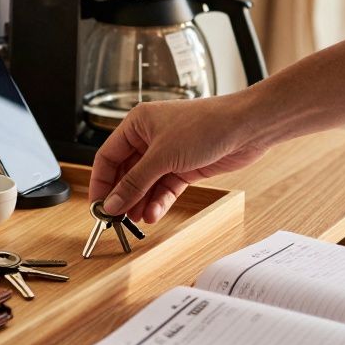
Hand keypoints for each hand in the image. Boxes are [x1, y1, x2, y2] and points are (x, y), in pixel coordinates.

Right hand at [87, 93, 267, 222]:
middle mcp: (150, 138)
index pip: (108, 156)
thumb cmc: (206, 124)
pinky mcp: (184, 168)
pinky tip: (153, 214)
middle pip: (126, 172)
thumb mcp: (162, 156)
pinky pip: (164, 188)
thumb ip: (134, 182)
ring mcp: (167, 154)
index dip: (101, 181)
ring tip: (134, 220)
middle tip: (116, 217)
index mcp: (137, 124)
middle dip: (122, 196)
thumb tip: (113, 202)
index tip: (98, 205)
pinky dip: (158, 202)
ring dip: (140, 202)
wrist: (245, 128)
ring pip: (145, 184)